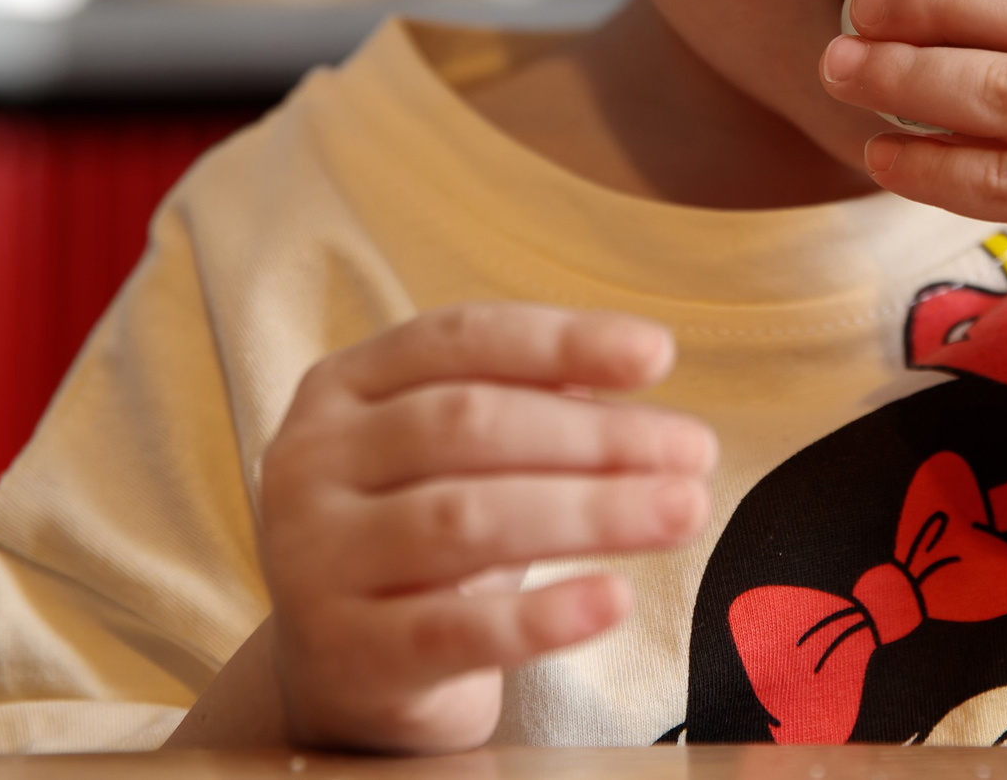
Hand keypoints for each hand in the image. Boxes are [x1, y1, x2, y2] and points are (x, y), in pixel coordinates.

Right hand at [255, 304, 715, 751]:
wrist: (336, 667)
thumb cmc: (420, 534)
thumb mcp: (455, 454)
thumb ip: (529, 400)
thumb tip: (636, 361)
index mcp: (342, 386)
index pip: (458, 339)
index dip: (562, 340)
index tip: (657, 355)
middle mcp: (311, 462)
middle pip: (468, 426)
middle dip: (596, 435)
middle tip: (695, 450)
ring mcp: (316, 561)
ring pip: (465, 520)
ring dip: (592, 511)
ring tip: (684, 510)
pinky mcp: (347, 655)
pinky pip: (454, 631)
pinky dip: (542, 616)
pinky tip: (613, 600)